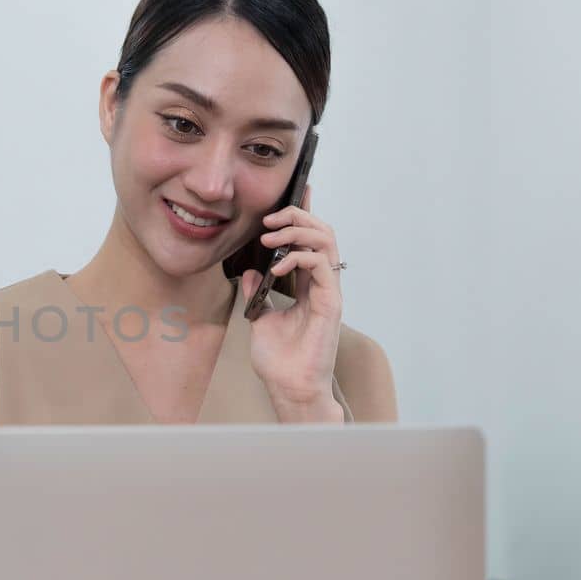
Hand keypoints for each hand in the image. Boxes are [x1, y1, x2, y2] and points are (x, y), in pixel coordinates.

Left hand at [238, 184, 343, 419]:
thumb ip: (257, 293)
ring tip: (271, 238)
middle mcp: (322, 284)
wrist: (288, 387)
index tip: (298, 192)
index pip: (310, 240)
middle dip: (297, 217)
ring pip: (326, 241)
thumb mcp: (259, 318)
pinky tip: (277, 265)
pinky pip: (321, 265)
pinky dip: (298, 257)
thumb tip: (250, 272)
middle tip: (270, 220)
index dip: (305, 214)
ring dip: (297, 231)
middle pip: (322, 232)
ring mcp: (328, 291)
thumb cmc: (279, 360)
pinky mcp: (330, 303)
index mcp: (308, 285)